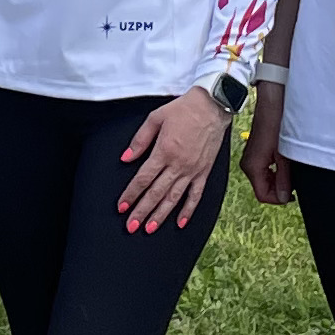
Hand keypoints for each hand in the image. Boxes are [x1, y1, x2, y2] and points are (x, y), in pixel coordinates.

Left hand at [115, 91, 227, 232]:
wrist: (212, 106)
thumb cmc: (183, 109)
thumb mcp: (156, 118)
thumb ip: (140, 140)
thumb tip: (125, 159)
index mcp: (164, 151)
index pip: (143, 179)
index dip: (130, 194)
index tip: (121, 207)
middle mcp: (178, 165)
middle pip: (156, 193)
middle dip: (142, 211)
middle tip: (130, 226)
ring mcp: (192, 170)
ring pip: (174, 198)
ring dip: (161, 215)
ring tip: (149, 228)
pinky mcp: (204, 172)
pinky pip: (196, 195)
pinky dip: (188, 210)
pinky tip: (180, 223)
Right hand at [242, 83, 292, 206]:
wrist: (272, 101)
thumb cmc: (277, 123)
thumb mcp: (284, 154)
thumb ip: (284, 178)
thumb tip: (284, 197)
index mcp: (252, 167)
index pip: (263, 195)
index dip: (279, 199)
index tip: (293, 193)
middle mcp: (248, 165)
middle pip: (264, 189)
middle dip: (280, 188)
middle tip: (294, 177)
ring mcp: (252, 158)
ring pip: (266, 180)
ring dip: (280, 179)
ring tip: (291, 166)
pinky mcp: (257, 152)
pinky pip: (266, 169)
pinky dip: (277, 170)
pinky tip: (286, 160)